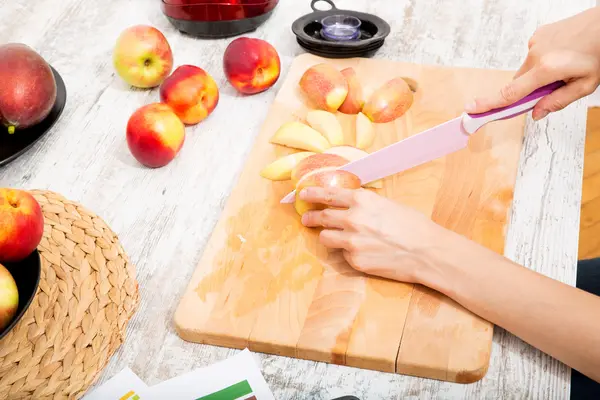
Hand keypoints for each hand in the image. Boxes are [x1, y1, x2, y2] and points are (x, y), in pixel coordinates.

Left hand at [299, 186, 452, 285]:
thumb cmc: (414, 226)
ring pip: (325, 237)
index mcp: (361, 200)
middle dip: (311, 217)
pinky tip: (365, 252)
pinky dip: (349, 253)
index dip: (312, 194)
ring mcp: (351, 241)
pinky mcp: (354, 261)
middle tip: (307, 218)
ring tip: (335, 237)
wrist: (427, 252)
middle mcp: (352, 218)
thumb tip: (351, 205)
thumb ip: (366, 205)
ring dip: (328, 236)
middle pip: (321, 216)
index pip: (328, 194)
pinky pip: (343, 255)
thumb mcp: (388, 204)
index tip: (303, 195)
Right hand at [465, 7, 599, 119]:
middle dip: (528, 91)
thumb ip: (558, 101)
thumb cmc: (599, 52)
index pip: (511, 93)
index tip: (471, 109)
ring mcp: (536, 42)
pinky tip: (561, 55)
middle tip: (551, 88)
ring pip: (527, 70)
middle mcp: (536, 54)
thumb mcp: (585, 85)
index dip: (489, 104)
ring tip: (563, 67)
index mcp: (547, 69)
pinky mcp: (538, 35)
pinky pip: (533, 55)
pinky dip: (543, 60)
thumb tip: (536, 113)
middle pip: (518, 83)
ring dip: (538, 75)